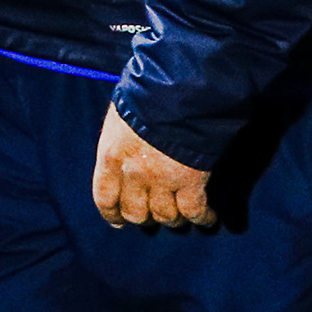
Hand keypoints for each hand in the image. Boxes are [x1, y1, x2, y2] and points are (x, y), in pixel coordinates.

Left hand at [92, 103, 215, 228]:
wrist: (177, 89)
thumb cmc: (146, 94)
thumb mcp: (121, 115)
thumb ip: (120, 138)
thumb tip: (124, 144)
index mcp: (111, 156)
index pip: (105, 197)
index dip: (112, 213)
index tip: (118, 221)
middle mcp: (133, 174)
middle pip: (135, 212)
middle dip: (143, 218)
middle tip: (151, 218)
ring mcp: (163, 180)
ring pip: (165, 216)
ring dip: (172, 220)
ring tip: (179, 219)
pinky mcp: (191, 181)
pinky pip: (194, 211)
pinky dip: (202, 218)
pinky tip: (207, 219)